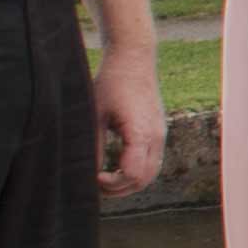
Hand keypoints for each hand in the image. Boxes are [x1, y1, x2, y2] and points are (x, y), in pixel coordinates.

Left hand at [93, 45, 165, 195]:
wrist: (134, 58)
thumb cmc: (112, 82)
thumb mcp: (96, 115)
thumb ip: (95, 146)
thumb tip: (88, 172)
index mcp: (141, 133)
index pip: (132, 174)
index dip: (112, 183)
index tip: (93, 177)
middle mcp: (156, 136)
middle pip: (144, 179)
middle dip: (120, 189)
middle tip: (96, 186)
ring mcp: (160, 134)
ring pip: (151, 173)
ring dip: (129, 182)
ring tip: (105, 181)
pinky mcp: (158, 131)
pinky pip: (152, 161)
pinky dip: (137, 171)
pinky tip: (117, 168)